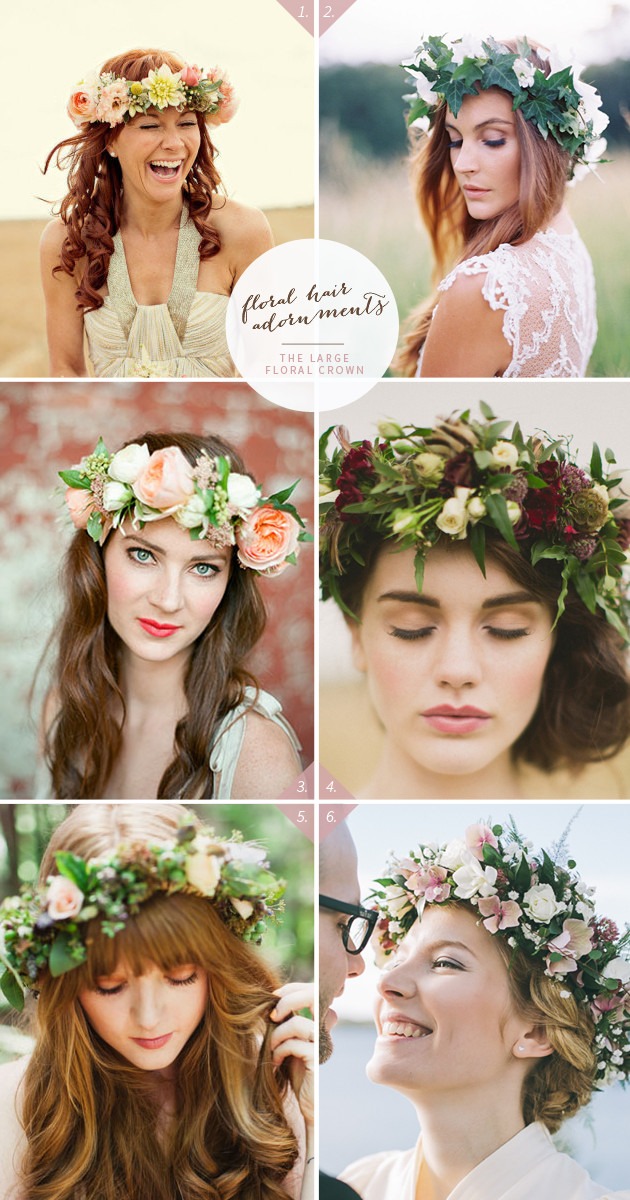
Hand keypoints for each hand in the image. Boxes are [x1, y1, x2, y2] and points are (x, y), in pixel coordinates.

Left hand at [270, 981, 313, 1126]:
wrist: (302, 1101)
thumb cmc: (291, 1068)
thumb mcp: (286, 1039)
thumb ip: (285, 1019)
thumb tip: (271, 997)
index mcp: (318, 1019)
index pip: (312, 990)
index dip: (293, 989)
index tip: (273, 998)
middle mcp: (324, 1028)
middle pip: (313, 997)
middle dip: (287, 1001)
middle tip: (272, 1016)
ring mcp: (322, 1042)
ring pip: (298, 1024)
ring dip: (277, 1034)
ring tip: (270, 1048)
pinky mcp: (316, 1058)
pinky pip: (295, 1044)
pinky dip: (280, 1050)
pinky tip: (275, 1061)